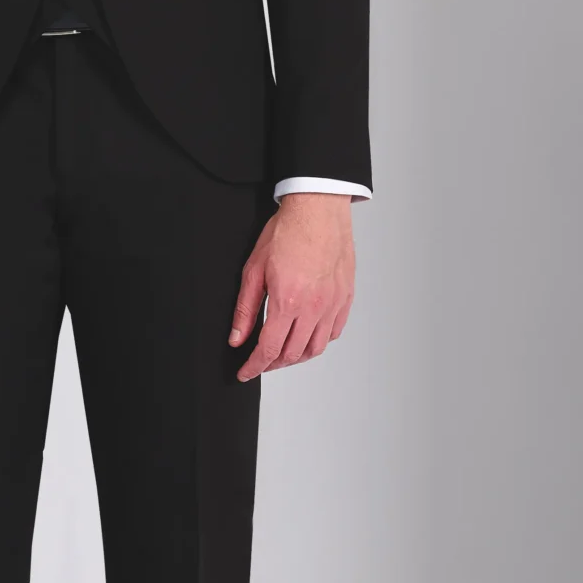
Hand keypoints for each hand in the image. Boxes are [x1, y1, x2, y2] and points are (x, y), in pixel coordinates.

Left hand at [228, 194, 355, 381]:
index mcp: (288, 301)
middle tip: (261, 362)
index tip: (245, 373)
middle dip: (273, 364)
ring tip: (283, 354)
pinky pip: (334, 332)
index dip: (255, 366)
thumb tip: (237, 338)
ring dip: (297, 357)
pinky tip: (307, 338)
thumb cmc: (287, 232)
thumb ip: (245, 309)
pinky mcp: (345, 297)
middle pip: (293, 353)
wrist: (318, 209)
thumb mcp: (254, 270)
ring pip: (316, 348)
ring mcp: (333, 304)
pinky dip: (319, 342)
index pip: (269, 348)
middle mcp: (314, 307)